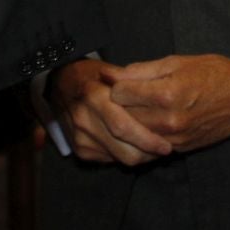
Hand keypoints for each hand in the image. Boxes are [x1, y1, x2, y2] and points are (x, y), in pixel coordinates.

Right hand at [46, 59, 172, 165]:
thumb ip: (134, 85)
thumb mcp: (112, 70)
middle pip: (124, 149)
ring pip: (120, 158)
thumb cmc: (92, 75)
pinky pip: (111, 159)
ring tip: (155, 147)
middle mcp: (85, 119)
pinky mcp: (80, 150)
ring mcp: (81, 137)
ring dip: (141, 156)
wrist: (61, 85)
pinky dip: (127, 155)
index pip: (124, 127)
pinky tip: (136, 146)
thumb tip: (161, 99)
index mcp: (94, 96)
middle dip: (149, 152)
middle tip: (166, 148)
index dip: (148, 139)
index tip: (167, 144)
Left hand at [107, 55, 229, 153]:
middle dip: (119, 104)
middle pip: (122, 116)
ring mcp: (174, 138)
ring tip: (135, 107)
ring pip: (133, 134)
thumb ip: (140, 70)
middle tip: (124, 94)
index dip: (116, 84)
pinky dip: (143, 134)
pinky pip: (148, 145)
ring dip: (129, 121)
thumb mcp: (176, 62)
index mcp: (167, 94)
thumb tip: (110, 75)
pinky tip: (148, 121)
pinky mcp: (179, 149)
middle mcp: (169, 120)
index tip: (121, 80)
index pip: (119, 94)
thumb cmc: (213, 73)